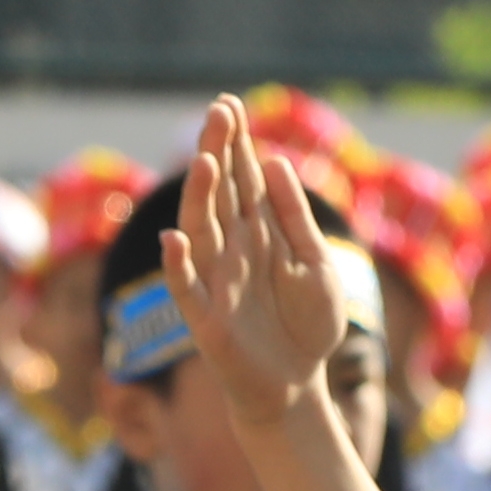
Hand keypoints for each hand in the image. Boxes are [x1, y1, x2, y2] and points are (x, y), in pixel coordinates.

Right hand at [168, 102, 348, 409]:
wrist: (297, 385)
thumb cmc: (309, 326)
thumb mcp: (316, 264)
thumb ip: (295, 218)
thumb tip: (275, 162)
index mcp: (260, 232)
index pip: (243, 178)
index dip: (235, 143)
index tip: (229, 104)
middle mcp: (233, 249)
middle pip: (220, 194)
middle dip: (218, 154)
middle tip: (217, 112)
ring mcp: (216, 281)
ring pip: (202, 231)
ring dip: (200, 198)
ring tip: (206, 163)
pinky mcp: (206, 320)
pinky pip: (187, 290)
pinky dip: (178, 267)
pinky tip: (175, 240)